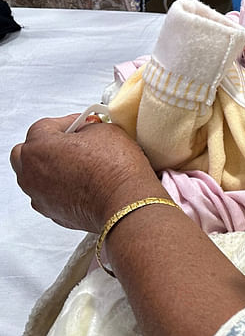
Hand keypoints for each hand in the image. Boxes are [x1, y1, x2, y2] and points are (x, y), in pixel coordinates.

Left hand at [10, 115, 163, 233]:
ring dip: (52, 167)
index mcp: (38, 148)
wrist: (126, 202)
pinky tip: (83, 183)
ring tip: (79, 164)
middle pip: (28, 152)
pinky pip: (49, 194)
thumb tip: (87, 132)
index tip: (83, 123)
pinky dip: (61, 188)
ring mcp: (39, 196)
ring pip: (36, 176)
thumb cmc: (114, 169)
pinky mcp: (52, 213)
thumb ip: (87, 128)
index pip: (45, 125)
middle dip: (48, 145)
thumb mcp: (105, 130)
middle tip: (73, 142)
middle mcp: (31, 173)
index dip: (68, 122)